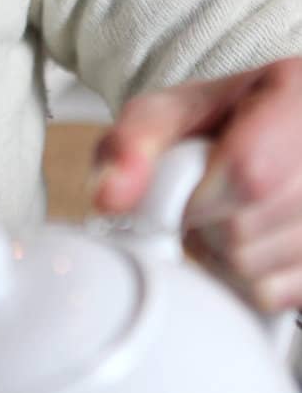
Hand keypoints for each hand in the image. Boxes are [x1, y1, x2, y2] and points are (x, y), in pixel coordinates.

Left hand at [87, 57, 301, 312]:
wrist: (268, 133)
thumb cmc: (223, 124)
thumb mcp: (169, 112)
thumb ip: (133, 142)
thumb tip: (109, 196)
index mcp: (296, 94)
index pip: (250, 172)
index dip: (199, 199)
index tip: (185, 196)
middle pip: (245, 232)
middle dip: (205, 229)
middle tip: (206, 203)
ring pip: (259, 275)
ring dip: (224, 260)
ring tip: (232, 220)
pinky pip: (276, 297)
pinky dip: (251, 282)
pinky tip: (258, 245)